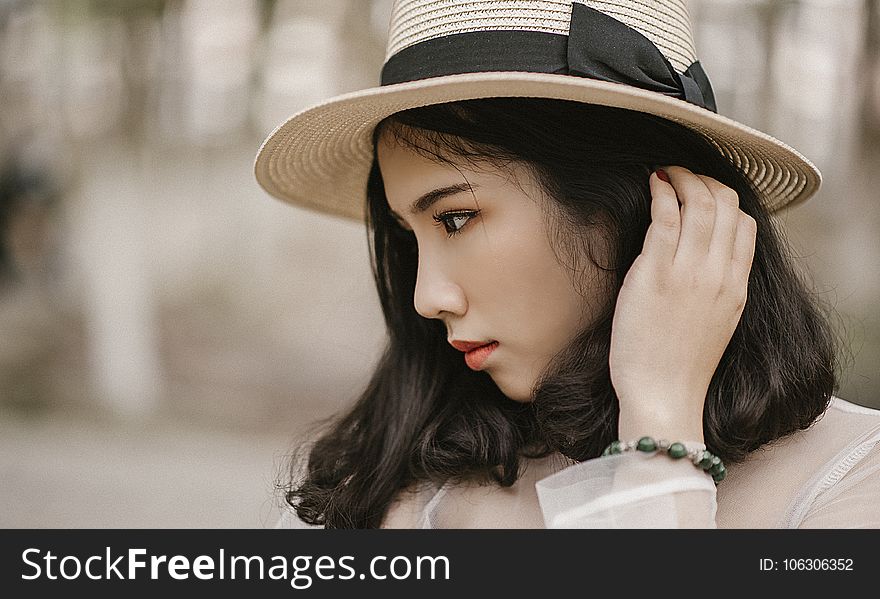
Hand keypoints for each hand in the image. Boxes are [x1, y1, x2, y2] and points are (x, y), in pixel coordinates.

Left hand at [608, 166, 756, 441]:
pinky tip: (652, 183)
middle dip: (704, 180)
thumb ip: (717, 288)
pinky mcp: (655, 274)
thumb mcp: (716, 323)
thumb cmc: (680, 366)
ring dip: (683, 178)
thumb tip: (706, 259)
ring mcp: (688, 273)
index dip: (726, 199)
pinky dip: (661, 192)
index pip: (745, 225)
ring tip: (666, 172)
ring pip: (698, 204)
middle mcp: (718, 275)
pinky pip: (664, 218)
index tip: (704, 192)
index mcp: (736, 287)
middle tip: (682, 174)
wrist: (664, 395)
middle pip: (725, 206)